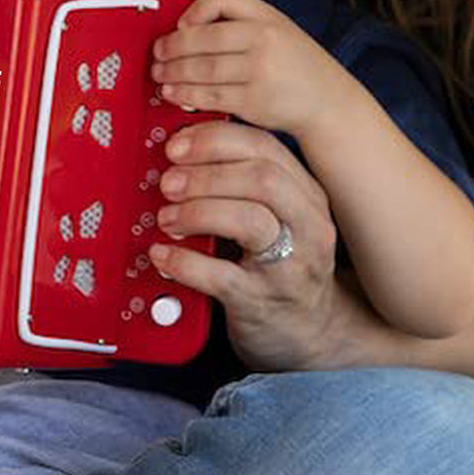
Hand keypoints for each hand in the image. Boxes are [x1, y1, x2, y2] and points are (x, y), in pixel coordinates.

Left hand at [149, 118, 344, 372]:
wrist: (312, 335)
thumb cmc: (283, 266)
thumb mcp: (277, 218)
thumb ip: (242, 185)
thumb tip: (182, 151)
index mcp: (306, 194)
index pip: (265, 147)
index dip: (215, 139)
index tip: (177, 144)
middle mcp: (307, 226)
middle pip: (262, 178)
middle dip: (206, 174)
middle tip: (167, 183)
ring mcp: (289, 266)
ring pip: (249, 221)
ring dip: (197, 211)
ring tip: (165, 220)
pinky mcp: (263, 303)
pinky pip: (221, 277)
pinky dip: (183, 262)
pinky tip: (161, 256)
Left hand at [152, 0, 352, 140]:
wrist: (328, 101)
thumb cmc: (294, 64)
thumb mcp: (276, 29)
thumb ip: (238, 24)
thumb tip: (184, 29)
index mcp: (267, 17)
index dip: (195, 10)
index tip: (181, 26)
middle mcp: (264, 40)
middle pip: (203, 38)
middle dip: (172, 48)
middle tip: (157, 55)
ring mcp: (260, 71)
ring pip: (203, 69)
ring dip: (173, 73)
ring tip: (159, 76)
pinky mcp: (254, 101)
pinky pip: (210, 96)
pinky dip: (186, 95)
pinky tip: (173, 94)